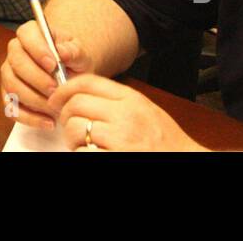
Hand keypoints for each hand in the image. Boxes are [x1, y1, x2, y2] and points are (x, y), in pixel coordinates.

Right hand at [0, 20, 92, 127]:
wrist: (70, 75)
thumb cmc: (72, 60)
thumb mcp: (79, 53)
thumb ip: (73, 51)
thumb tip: (62, 52)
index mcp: (30, 34)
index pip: (26, 35)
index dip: (37, 50)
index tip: (53, 64)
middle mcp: (15, 52)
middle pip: (16, 63)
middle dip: (36, 79)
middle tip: (56, 90)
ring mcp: (9, 74)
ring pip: (12, 87)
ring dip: (34, 100)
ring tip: (55, 107)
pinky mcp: (9, 96)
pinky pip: (12, 109)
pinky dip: (30, 118)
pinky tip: (48, 121)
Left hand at [48, 74, 205, 150]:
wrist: (186, 160)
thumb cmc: (166, 142)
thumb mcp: (145, 110)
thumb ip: (117, 100)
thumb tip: (80, 95)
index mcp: (131, 99)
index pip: (87, 82)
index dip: (64, 89)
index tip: (55, 99)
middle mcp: (125, 116)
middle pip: (76, 104)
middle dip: (66, 117)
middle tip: (70, 128)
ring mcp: (120, 139)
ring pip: (76, 129)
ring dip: (72, 139)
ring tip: (83, 145)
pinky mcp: (114, 158)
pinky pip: (83, 152)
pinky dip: (81, 154)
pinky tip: (91, 154)